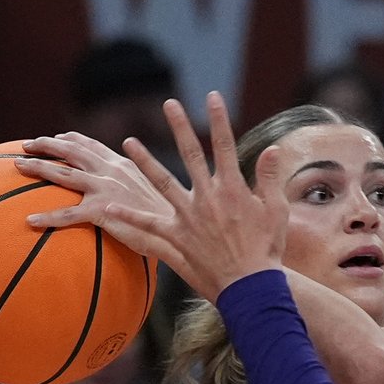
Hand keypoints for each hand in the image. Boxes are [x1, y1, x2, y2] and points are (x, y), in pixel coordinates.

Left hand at [17, 131, 174, 242]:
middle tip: (25, 144)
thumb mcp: (154, 193)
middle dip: (46, 145)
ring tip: (17, 165)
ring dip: (38, 167)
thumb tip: (130, 191)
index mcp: (123, 166)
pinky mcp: (102, 211)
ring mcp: (105, 189)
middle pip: (72, 151)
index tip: (58, 137)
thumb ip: (136, 186)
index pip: (93, 146)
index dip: (73, 140)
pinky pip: (67, 214)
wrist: (180, 232)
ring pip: (63, 173)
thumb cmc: (170, 219)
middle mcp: (112, 172)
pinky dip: (47, 217)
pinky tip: (30, 221)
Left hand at [42, 91, 285, 302]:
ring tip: (128, 142)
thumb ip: (270, 178)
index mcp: (233, 189)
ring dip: (144, 161)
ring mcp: (188, 217)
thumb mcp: (276, 212)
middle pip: (191, 154)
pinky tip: (107, 209)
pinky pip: (147, 226)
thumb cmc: (267, 250)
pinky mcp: (176, 239)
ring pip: (161, 182)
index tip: (212, 96)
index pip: (225, 145)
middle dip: (180, 126)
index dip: (219, 119)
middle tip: (169, 103)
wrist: (251, 287)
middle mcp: (207, 197)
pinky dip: (127, 218)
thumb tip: (272, 148)